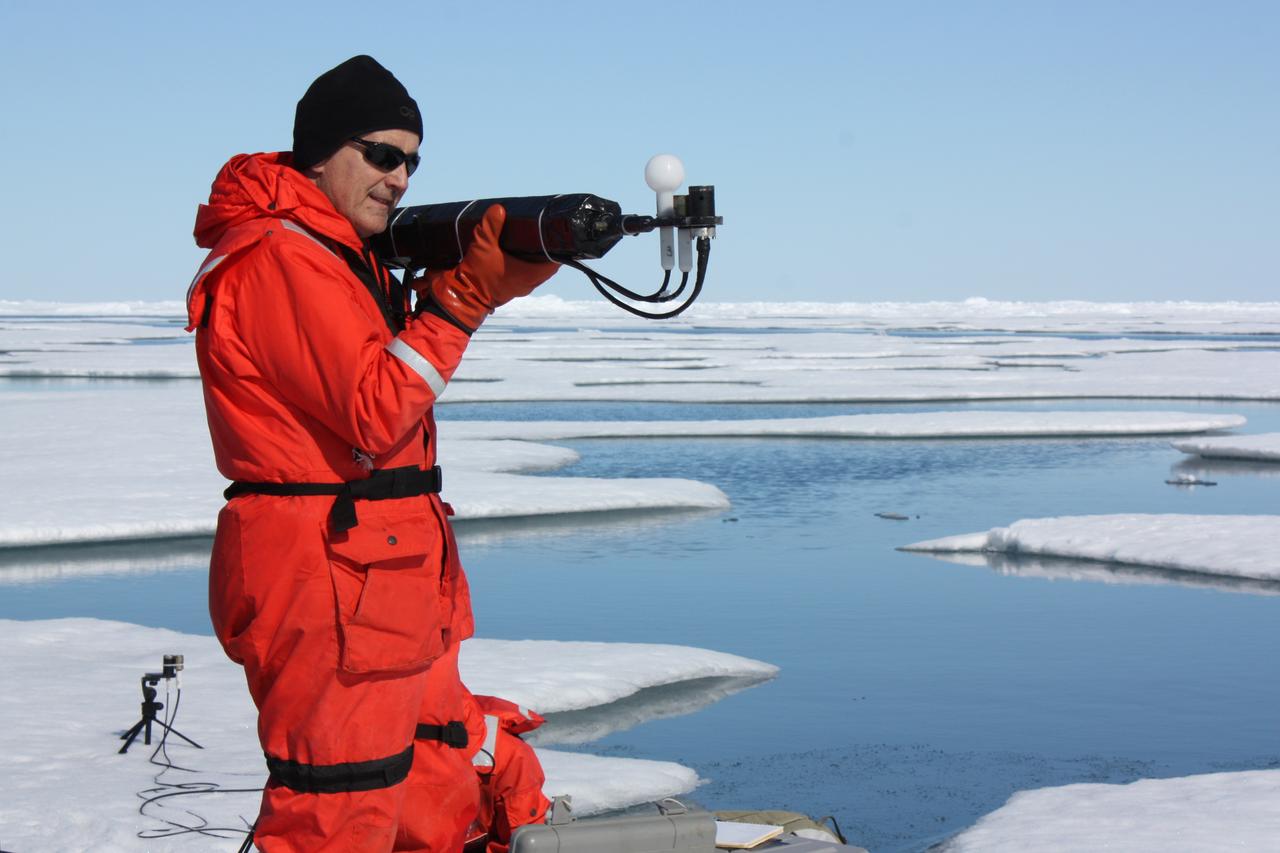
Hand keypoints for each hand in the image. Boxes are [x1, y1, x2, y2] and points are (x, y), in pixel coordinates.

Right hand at [422, 205, 559, 330]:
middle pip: (546, 266)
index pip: (554, 263)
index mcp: (529, 275)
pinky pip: (523, 276)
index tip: (555, 234)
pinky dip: (523, 265)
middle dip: (545, 251)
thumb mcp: (483, 246)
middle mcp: (527, 284)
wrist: (460, 297)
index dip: (558, 249)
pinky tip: (515, 253)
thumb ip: (490, 226)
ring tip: (530, 241)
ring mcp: (518, 288)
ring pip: (535, 272)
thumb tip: (498, 208)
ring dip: (534, 259)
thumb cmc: (476, 275)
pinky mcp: (508, 288)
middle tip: (541, 233)